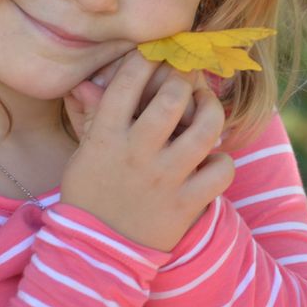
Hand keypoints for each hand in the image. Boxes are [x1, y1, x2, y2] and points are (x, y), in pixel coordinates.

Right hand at [60, 52, 233, 250]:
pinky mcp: (187, 204)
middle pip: (172, 97)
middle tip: (187, 74)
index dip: (148, 58)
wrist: (96, 255)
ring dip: (211, 110)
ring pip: (205, 129)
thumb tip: (89, 81)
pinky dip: (223, 161)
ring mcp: (165, 179)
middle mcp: (137, 153)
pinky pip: (222, 171)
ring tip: (207, 106)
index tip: (159, 51)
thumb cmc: (89, 197)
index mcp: (106, 137)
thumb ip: (93, 117)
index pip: (129, 81)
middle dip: (184, 77)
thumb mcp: (83, 155)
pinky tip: (213, 159)